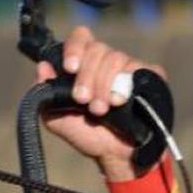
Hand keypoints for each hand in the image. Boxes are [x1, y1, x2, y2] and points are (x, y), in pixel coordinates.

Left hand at [36, 26, 167, 182]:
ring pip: (115, 58)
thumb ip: (46, 93)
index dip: (75, 47)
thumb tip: (42, 67)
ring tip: (100, 110)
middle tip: (83, 100)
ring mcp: (129, 67)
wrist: (116, 155)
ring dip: (103, 86)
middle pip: (97, 48)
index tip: (70, 68)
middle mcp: (107, 61)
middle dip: (86, 76)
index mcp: (85, 65)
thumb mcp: (57, 118)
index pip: (81, 38)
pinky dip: (126, 85)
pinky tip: (120, 102)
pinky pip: (139, 68)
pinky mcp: (150, 76)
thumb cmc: (88, 134)